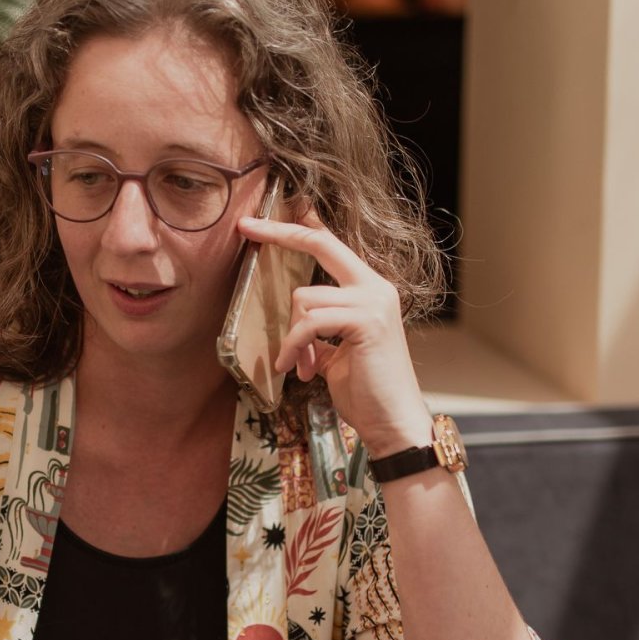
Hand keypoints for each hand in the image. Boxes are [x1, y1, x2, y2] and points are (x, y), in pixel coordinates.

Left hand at [237, 208, 432, 457]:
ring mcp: (373, 302)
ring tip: (297, 366)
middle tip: (245, 227)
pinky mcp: (366, 321)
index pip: (331, 246)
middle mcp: (375, 287)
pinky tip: (294, 370)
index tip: (267, 218)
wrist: (393, 421)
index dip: (299, 227)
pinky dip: (294, 346)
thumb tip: (293, 327)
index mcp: (370, 290)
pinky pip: (310, 323)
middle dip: (278, 233)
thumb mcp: (335, 353)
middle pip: (320, 245)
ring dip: (291, 336)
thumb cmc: (365, 391)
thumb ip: (318, 331)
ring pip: (305, 298)